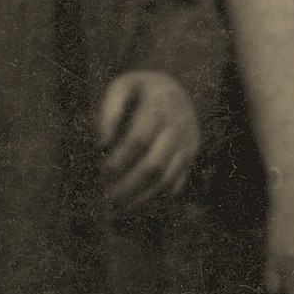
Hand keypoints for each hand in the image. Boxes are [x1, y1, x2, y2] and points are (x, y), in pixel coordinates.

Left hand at [97, 70, 201, 213]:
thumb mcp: (122, 87)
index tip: (101, 172)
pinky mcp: (192, 153)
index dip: (118, 160)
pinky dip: (157, 198)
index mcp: (160, 105)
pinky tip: (136, 205)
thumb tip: (101, 144)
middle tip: (106, 202)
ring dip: (141, 199)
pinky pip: (177, 182)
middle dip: (128, 187)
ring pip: (166, 179)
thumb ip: (108, 112)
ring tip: (117, 211)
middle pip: (153, 165)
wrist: (183, 82)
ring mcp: (188, 141)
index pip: (138, 140)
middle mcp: (179, 125)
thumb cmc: (142, 89)